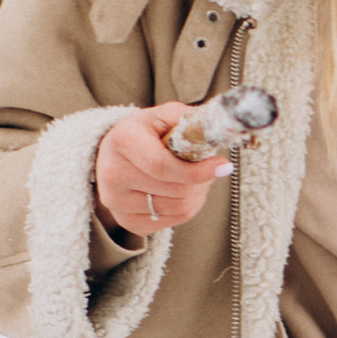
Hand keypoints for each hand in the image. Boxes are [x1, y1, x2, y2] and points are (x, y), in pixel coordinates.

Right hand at [94, 103, 232, 241]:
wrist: (117, 153)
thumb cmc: (147, 132)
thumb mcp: (165, 116)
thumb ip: (189, 121)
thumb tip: (216, 135)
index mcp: (123, 141)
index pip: (162, 166)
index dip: (196, 170)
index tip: (223, 166)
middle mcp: (113, 174)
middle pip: (176, 190)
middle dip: (202, 180)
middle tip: (209, 168)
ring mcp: (117, 202)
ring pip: (178, 208)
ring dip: (198, 194)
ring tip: (197, 179)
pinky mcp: (127, 221)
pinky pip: (173, 221)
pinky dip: (188, 208)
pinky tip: (184, 192)